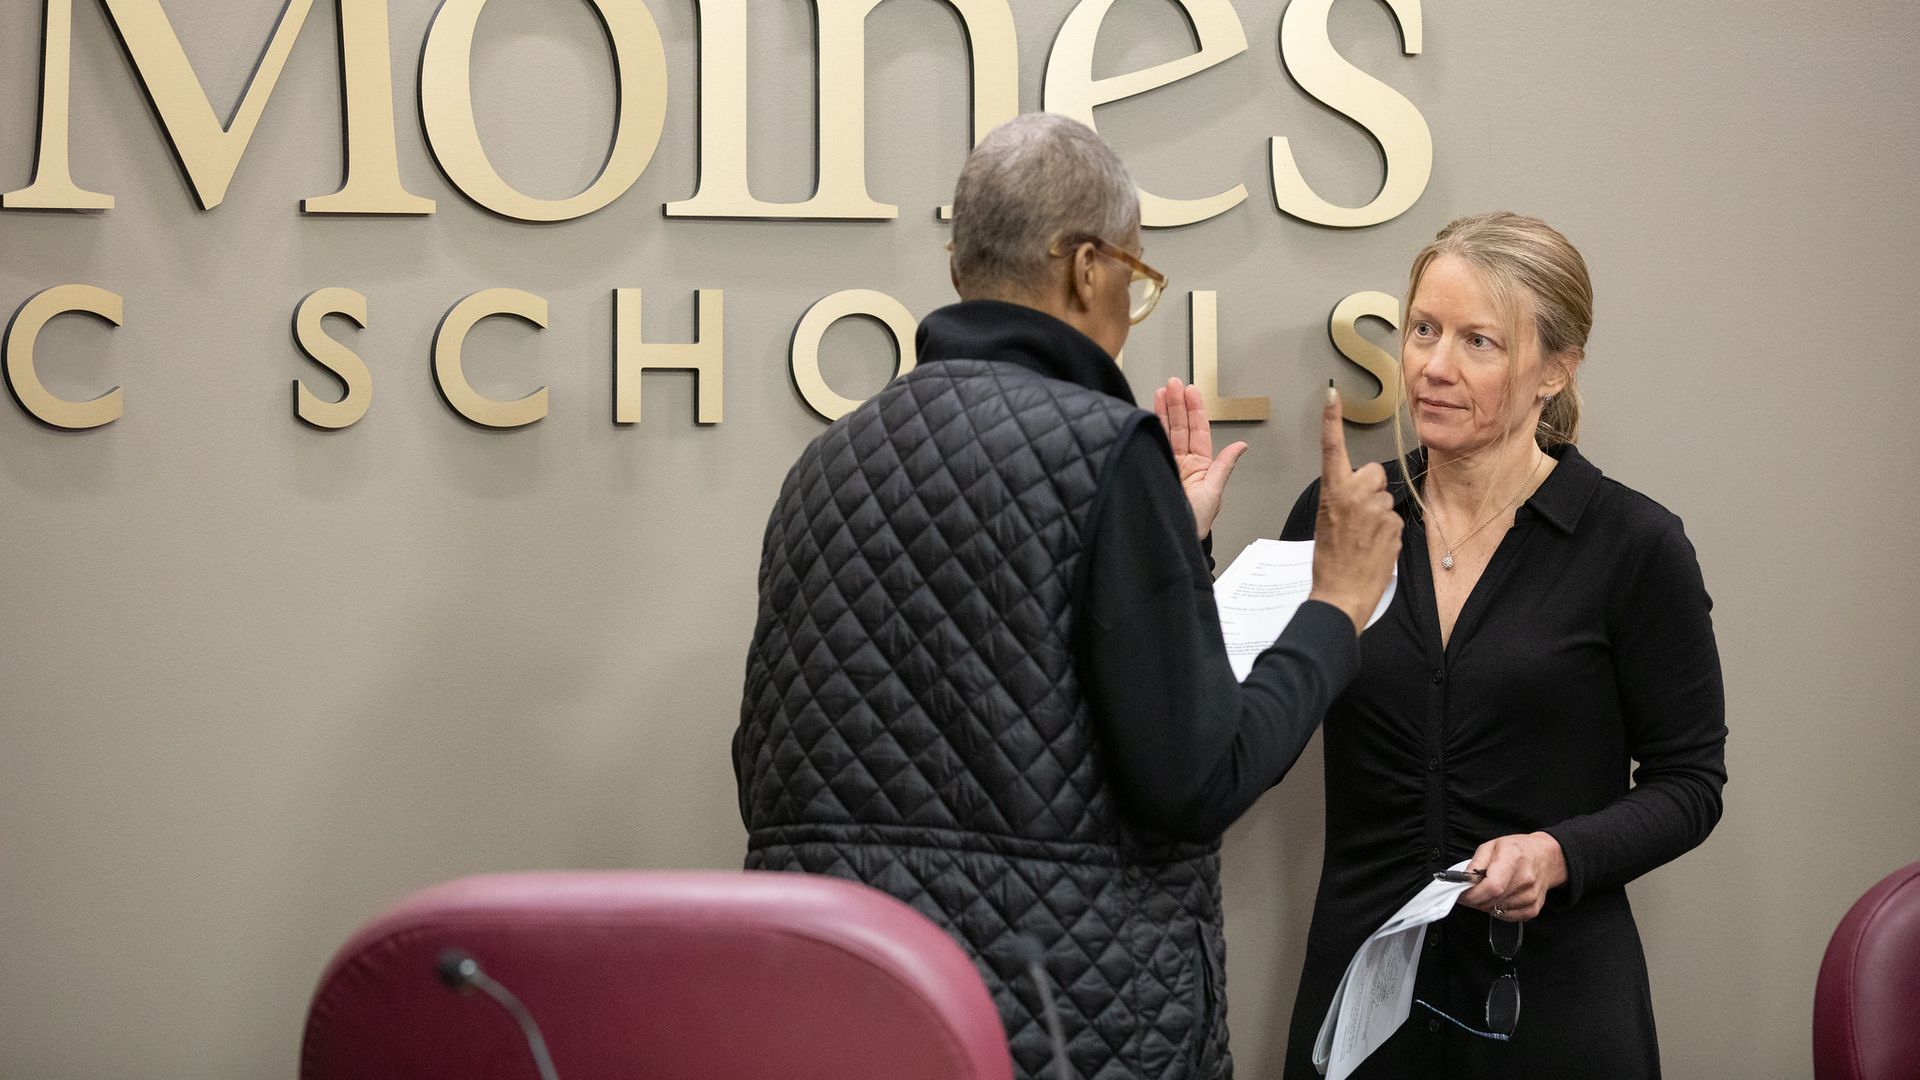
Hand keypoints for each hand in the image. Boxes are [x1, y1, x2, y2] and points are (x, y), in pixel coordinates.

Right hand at [1154, 377, 1248, 538]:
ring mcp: (1165, 465)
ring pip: (1165, 433)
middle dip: (1176, 404)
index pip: (1197, 431)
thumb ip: (1223, 466)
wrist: (1168, 540)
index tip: (1189, 391)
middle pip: (1180, 427)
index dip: (1194, 410)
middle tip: (1173, 384)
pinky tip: (1146, 414)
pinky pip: (1151, 446)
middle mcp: (1182, 464)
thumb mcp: (1213, 493)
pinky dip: (1149, 430)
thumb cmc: (1193, 524)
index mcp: (1200, 466)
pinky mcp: (1151, 470)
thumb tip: (1241, 445)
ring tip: (1161, 391)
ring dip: (1163, 411)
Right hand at [1308, 388, 1401, 632]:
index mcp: (1332, 491)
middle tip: (1357, 516)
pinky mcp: (1394, 525)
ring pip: (1385, 498)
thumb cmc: (1329, 561)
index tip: (1332, 395)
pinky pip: (1394, 518)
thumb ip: (1341, 499)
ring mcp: (1377, 510)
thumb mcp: (1325, 522)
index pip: (1332, 449)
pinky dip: (1387, 532)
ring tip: (1363, 539)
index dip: (1332, 421)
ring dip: (1378, 514)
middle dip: (1370, 488)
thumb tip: (1357, 494)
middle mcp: (1355, 495)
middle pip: (1374, 473)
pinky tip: (1374, 548)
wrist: (1341, 593)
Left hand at [1457, 832, 1568, 922]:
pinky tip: (1500, 898)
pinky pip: (1508, 917)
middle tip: (1471, 892)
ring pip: (1498, 911)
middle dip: (1475, 900)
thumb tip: (1464, 880)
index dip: (1473, 894)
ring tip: (1489, 891)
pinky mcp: (1534, 908)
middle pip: (1492, 901)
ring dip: (1486, 905)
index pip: (1492, 886)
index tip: (1462, 894)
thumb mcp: (1492, 846)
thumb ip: (1475, 863)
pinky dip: (1499, 911)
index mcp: (1513, 858)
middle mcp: (1525, 878)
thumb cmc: (1518, 850)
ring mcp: (1532, 895)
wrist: (1545, 857)